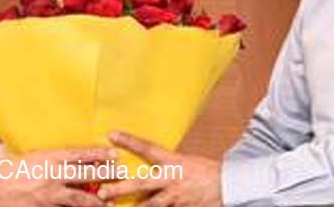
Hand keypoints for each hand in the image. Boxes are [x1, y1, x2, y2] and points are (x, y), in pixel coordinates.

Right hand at [0, 146, 115, 206]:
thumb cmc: (12, 168)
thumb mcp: (35, 157)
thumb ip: (55, 159)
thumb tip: (78, 160)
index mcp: (49, 158)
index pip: (80, 154)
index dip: (99, 154)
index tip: (114, 154)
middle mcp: (52, 176)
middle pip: (86, 176)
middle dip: (106, 176)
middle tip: (121, 175)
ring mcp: (48, 195)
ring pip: (79, 200)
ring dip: (96, 202)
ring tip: (108, 204)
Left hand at [98, 132, 221, 206]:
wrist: (230, 186)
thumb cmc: (207, 172)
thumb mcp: (186, 162)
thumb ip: (166, 165)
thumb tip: (147, 162)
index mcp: (173, 161)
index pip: (147, 148)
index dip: (129, 141)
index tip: (111, 134)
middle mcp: (172, 179)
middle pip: (141, 183)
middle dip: (120, 188)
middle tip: (102, 191)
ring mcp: (177, 197)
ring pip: (151, 206)